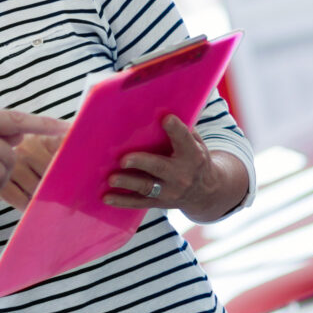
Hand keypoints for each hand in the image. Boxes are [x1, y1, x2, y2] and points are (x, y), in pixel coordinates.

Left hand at [103, 116, 248, 220]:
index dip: (176, 129)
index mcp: (192, 156)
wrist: (205, 192)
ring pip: (146, 187)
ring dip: (128, 182)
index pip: (184, 140)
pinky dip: (122, 201)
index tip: (166, 118)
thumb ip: (183, 131)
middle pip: (159, 167)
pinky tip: (106, 197)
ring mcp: (169, 191)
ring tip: (111, 178)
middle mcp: (181, 175)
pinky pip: (139, 202)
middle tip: (124, 159)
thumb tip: (161, 110)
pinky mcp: (158, 202)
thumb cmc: (194, 159)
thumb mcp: (197, 144)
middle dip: (141, 162)